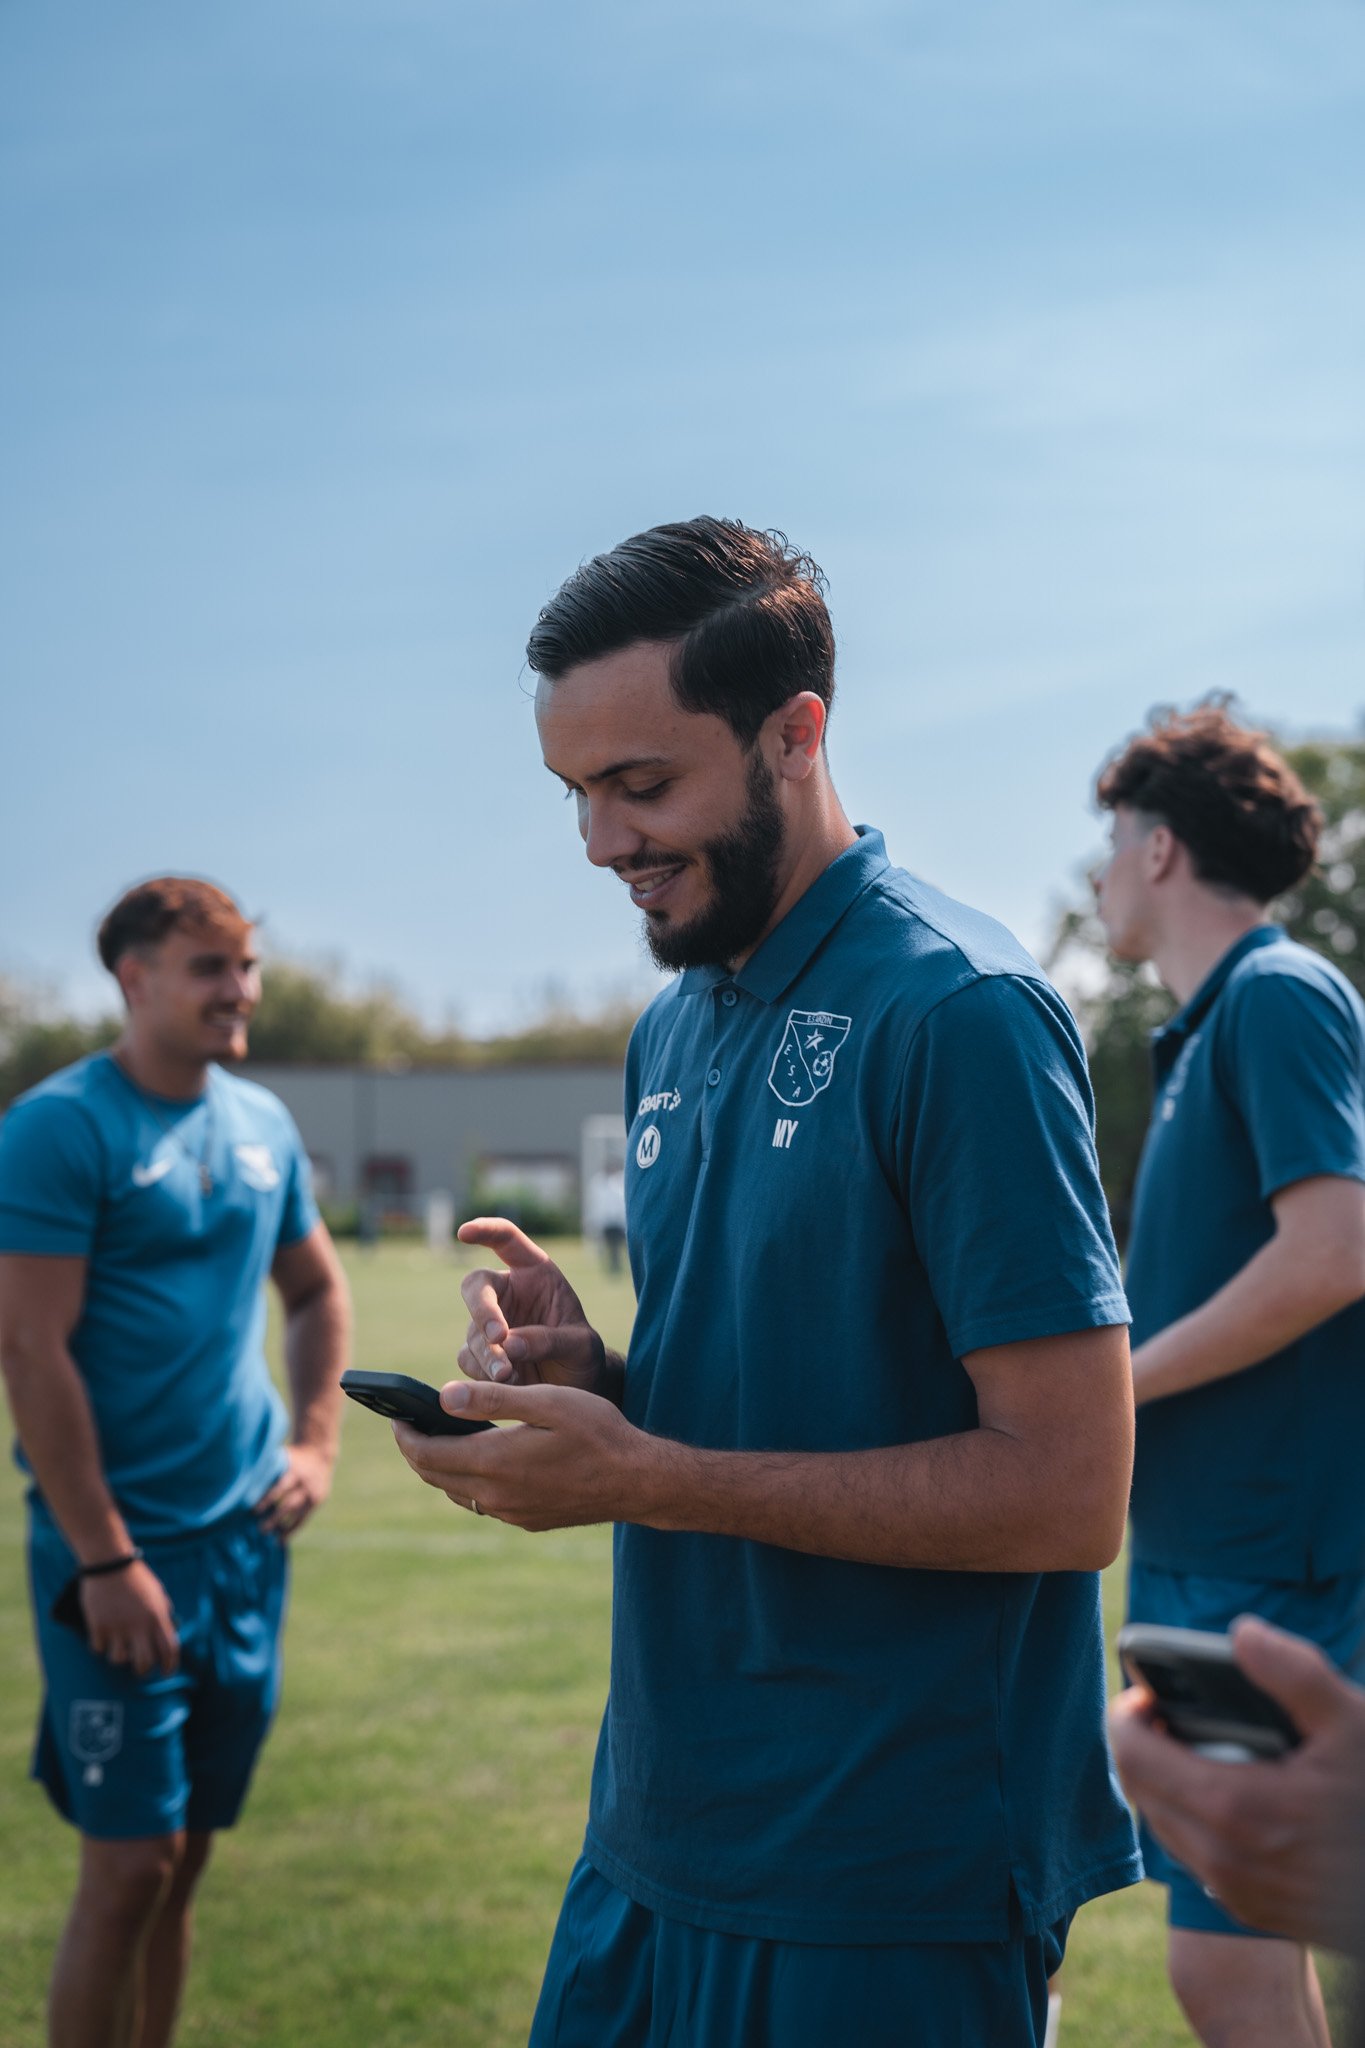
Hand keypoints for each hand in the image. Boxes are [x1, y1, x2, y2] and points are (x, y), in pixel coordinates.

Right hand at [82, 1560, 179, 1678]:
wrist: (109, 1563)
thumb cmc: (136, 1578)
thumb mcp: (158, 1594)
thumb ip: (163, 1615)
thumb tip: (167, 1635)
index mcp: (157, 1617)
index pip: (169, 1650)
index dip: (169, 1666)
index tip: (166, 1672)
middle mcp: (138, 1626)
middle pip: (144, 1664)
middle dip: (143, 1671)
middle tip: (140, 1669)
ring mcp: (117, 1627)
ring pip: (119, 1660)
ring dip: (120, 1657)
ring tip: (119, 1648)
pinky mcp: (98, 1626)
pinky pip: (99, 1649)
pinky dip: (101, 1646)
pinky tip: (103, 1637)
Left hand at [255, 1443, 333, 1535]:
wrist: (319, 1453)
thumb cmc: (291, 1457)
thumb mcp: (282, 1458)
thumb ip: (269, 1470)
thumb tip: (244, 1483)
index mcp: (294, 1470)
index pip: (281, 1487)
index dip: (267, 1499)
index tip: (254, 1511)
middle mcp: (305, 1483)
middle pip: (289, 1503)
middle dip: (275, 1517)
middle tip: (260, 1529)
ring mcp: (312, 1493)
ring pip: (297, 1514)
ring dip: (283, 1527)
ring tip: (270, 1538)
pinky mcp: (317, 1501)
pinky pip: (304, 1519)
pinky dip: (293, 1530)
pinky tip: (282, 1539)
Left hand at [393, 1376, 659, 1531]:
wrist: (637, 1481)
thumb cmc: (597, 1431)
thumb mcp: (547, 1402)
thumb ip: (492, 1399)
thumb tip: (443, 1396)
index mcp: (496, 1461)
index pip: (428, 1454)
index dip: (406, 1435)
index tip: (395, 1415)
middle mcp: (497, 1495)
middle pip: (435, 1476)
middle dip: (416, 1450)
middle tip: (408, 1424)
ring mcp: (512, 1513)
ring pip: (457, 1492)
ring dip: (440, 1467)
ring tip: (438, 1439)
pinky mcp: (527, 1521)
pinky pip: (482, 1502)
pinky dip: (467, 1481)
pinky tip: (479, 1460)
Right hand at [456, 1217, 609, 1394]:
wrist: (577, 1389)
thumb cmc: (583, 1355)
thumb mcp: (580, 1345)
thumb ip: (549, 1340)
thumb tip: (508, 1343)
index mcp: (535, 1274)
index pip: (507, 1240)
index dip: (486, 1230)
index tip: (465, 1232)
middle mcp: (507, 1293)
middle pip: (475, 1286)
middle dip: (482, 1310)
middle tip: (498, 1337)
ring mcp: (490, 1324)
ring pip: (472, 1331)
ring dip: (487, 1354)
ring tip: (510, 1375)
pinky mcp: (480, 1354)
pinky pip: (468, 1358)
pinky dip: (483, 1373)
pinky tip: (507, 1383)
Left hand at [1109, 1615, 1364, 1951]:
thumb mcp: (1352, 1725)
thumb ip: (1295, 1673)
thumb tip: (1243, 1633)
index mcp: (1234, 1808)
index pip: (1133, 1757)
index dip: (1126, 1716)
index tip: (1145, 1695)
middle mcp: (1223, 1859)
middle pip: (1140, 1791)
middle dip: (1140, 1746)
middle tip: (1164, 1715)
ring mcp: (1236, 1891)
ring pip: (1163, 1827)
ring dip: (1162, 1784)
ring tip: (1189, 1747)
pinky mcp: (1252, 1910)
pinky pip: (1195, 1858)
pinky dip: (1190, 1820)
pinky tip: (1222, 1794)